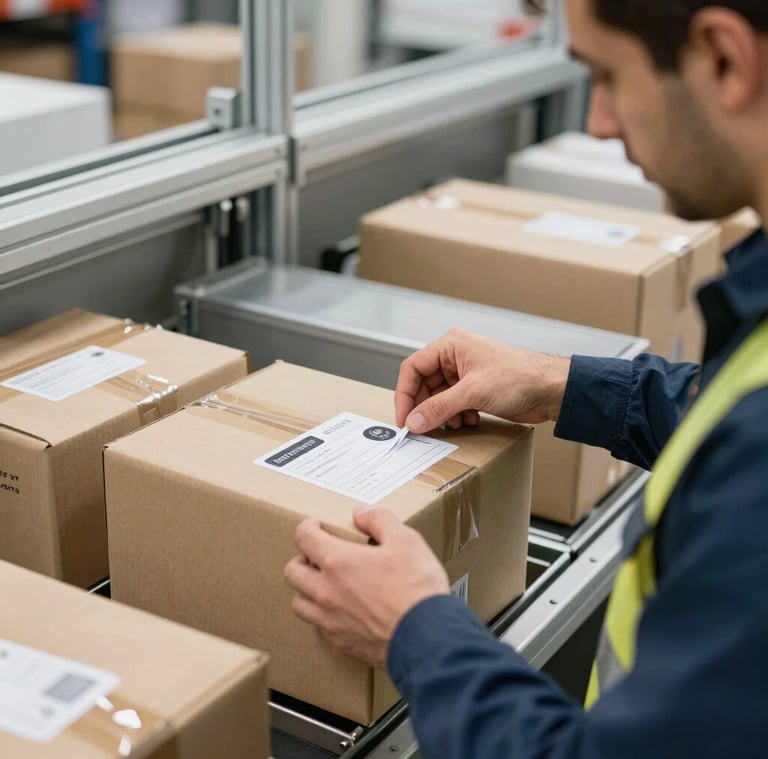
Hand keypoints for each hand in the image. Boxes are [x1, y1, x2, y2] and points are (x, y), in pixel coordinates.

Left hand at [284, 508, 449, 668]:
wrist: (427, 637)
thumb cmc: (417, 589)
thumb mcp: (405, 540)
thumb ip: (380, 520)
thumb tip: (361, 513)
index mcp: (338, 562)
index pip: (304, 538)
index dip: (307, 526)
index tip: (317, 526)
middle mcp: (326, 592)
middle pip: (292, 572)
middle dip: (302, 558)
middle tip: (318, 555)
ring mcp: (331, 621)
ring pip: (299, 604)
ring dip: (306, 590)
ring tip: (325, 584)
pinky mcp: (342, 644)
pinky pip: (319, 627)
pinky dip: (323, 615)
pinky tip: (342, 610)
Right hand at [395, 328, 570, 433]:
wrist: (551, 389)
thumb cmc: (519, 377)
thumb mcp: (473, 392)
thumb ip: (439, 408)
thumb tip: (414, 421)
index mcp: (451, 345)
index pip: (413, 368)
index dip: (405, 394)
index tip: (404, 418)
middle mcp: (456, 357)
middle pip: (424, 385)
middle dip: (425, 408)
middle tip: (422, 429)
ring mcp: (466, 374)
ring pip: (439, 398)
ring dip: (442, 415)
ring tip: (453, 424)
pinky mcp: (476, 390)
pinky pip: (454, 405)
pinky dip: (456, 416)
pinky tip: (470, 420)